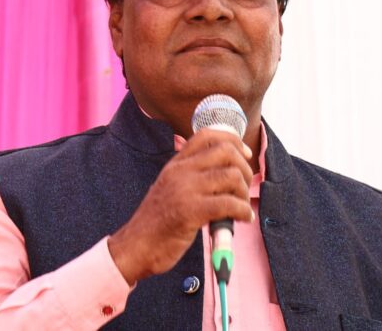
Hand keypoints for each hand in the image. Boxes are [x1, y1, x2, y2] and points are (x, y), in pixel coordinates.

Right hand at [107, 129, 253, 285]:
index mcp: (176, 163)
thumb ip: (191, 175)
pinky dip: (243, 211)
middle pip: (226, 151)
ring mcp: (185, 189)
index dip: (232, 139)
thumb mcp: (170, 187)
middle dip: (244, 168)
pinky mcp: (191, 211)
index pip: (207, 135)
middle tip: (245, 186)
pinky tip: (242, 218)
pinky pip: (229, 204)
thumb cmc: (157, 221)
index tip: (244, 153)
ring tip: (241, 206)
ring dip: (244, 192)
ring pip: (231, 176)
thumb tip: (226, 172)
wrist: (136, 246)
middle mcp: (181, 170)